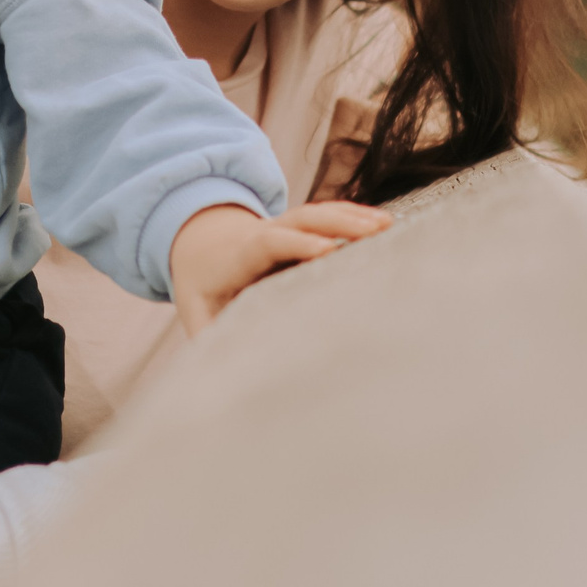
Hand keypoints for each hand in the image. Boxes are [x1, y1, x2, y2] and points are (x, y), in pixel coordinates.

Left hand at [166, 200, 391, 335]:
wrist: (200, 248)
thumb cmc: (204, 290)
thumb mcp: (198, 312)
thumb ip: (210, 335)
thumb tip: (224, 374)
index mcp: (239, 257)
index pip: (268, 243)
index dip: (295, 244)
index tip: (326, 250)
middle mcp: (264, 234)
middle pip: (300, 219)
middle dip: (336, 222)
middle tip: (372, 230)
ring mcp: (284, 227)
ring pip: (317, 213)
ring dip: (351, 216)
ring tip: (387, 225)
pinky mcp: (299, 229)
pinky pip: (327, 216)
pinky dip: (354, 216)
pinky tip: (383, 223)